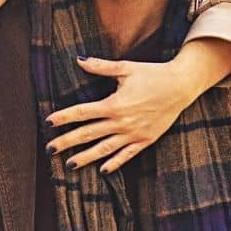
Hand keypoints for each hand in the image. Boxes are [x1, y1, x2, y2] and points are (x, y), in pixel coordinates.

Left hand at [45, 56, 197, 172]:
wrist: (182, 85)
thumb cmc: (153, 74)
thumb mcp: (126, 68)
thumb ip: (101, 67)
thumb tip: (79, 60)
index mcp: (114, 104)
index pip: (82, 113)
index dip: (63, 118)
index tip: (48, 122)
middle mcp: (121, 122)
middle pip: (88, 134)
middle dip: (66, 142)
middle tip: (49, 149)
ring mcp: (134, 133)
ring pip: (104, 149)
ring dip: (86, 157)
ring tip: (69, 165)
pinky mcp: (146, 140)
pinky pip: (127, 155)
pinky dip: (115, 163)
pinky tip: (102, 170)